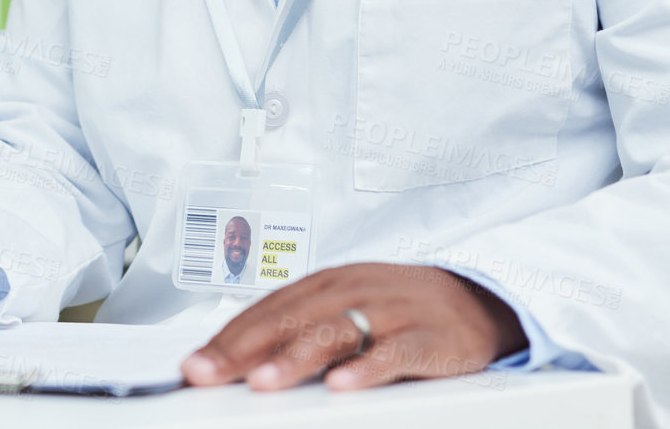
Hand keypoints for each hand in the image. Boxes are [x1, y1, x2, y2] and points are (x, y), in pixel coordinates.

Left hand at [181, 263, 527, 390]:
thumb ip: (297, 328)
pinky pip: (395, 354)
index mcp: (327, 283)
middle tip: (207, 374)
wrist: (476, 300)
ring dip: (295, 358)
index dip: (227, 338)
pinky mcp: (429, 337)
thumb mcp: (344, 310)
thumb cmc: (396, 310)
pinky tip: (343, 386)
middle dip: (243, 348)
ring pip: (336, 332)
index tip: (193, 366)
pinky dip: (367, 369)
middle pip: (290, 319)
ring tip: (263, 382)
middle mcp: (354, 290)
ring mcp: (391, 311)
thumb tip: (236, 359)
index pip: (267, 309)